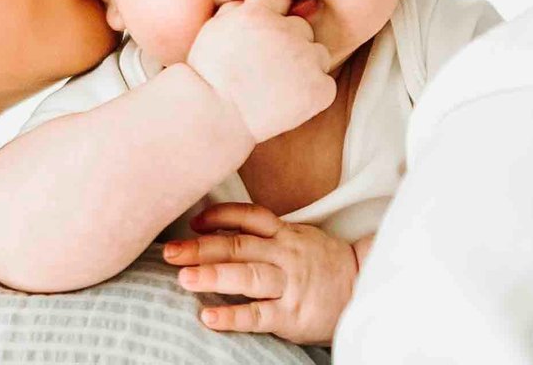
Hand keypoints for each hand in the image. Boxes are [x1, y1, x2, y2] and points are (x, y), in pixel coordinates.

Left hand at [163, 202, 357, 344]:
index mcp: (284, 233)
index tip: (193, 221)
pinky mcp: (292, 315)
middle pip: (237, 245)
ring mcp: (288, 284)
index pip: (247, 216)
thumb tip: (222, 230)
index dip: (218, 216)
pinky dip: (232, 316)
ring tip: (182, 277)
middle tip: (168, 250)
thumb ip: (267, 233)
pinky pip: (258, 314)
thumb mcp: (298, 237)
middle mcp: (283, 254)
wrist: (364, 288)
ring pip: (246, 275)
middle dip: (200, 247)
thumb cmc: (323, 263)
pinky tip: (209, 317)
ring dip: (212, 275)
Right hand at [187, 0, 335, 143]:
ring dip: (306, 66)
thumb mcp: (214, 27)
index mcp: (258, 12)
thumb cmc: (209, 74)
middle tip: (268, 68)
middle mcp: (286, 30)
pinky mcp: (319, 88)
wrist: (213, 117)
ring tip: (278, 87)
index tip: (265, 41)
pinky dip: (313, 94)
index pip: (282, 1)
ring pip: (319, 55)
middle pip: (303, 28)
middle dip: (291, 43)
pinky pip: (325, 85)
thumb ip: (240, 6)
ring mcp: (305, 59)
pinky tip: (288, 103)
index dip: (274, 21)